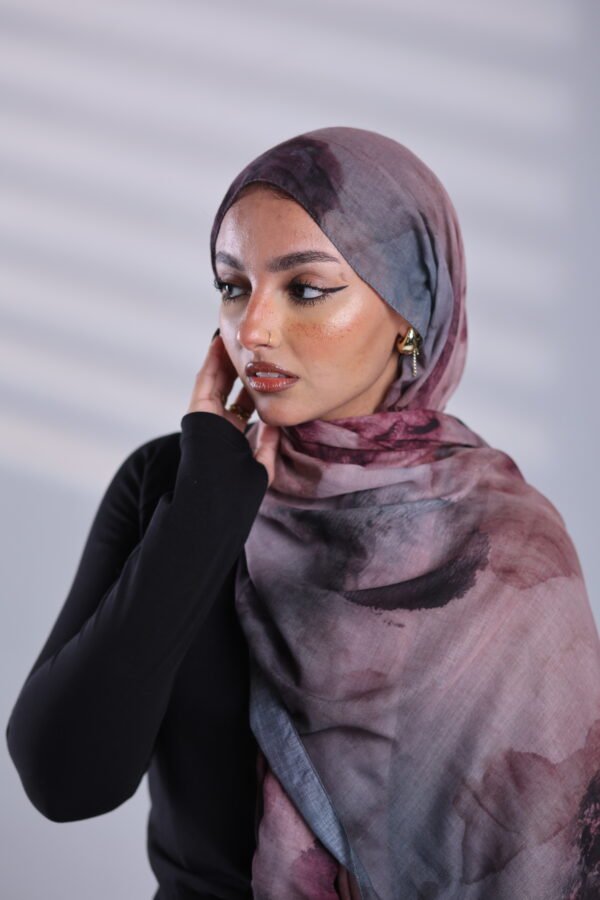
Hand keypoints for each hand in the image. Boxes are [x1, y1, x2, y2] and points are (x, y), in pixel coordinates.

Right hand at [186, 331, 279, 486]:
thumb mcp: (262, 464)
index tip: (263, 372)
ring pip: (217, 381)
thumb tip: (275, 425)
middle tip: (250, 349)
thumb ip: (267, 444)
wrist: (217, 494)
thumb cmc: (241, 488)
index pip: (243, 407)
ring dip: (224, 360)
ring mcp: (206, 418)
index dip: (252, 389)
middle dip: (240, 369)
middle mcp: (218, 426)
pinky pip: (205, 381)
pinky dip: (211, 362)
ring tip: (234, 338)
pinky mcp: (198, 411)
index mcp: (233, 438)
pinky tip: (219, 344)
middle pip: (230, 390)